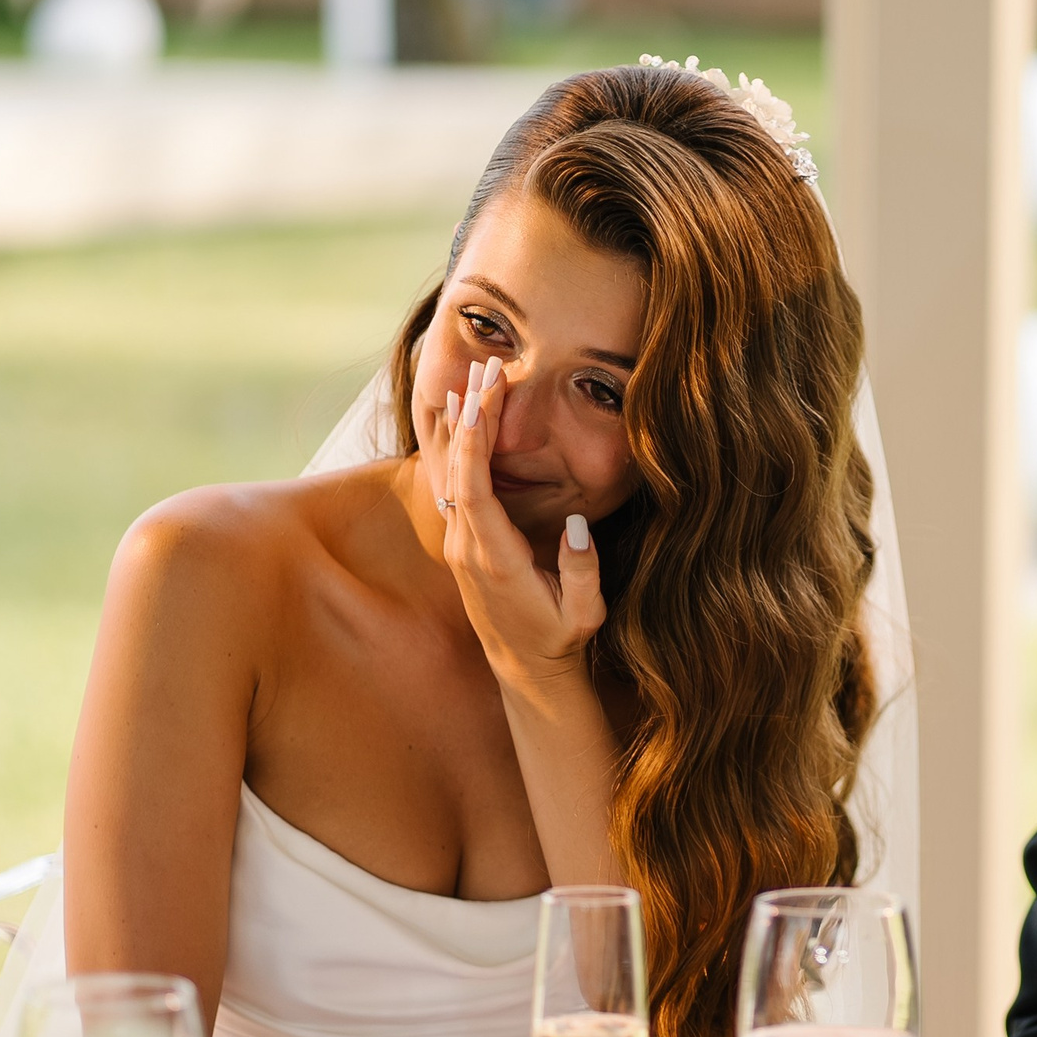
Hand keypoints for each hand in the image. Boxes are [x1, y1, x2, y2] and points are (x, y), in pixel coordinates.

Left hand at [431, 356, 605, 692]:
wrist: (525, 668)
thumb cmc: (561, 639)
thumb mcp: (584, 614)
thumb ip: (582, 570)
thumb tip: (577, 522)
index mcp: (496, 560)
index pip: (476, 490)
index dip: (476, 443)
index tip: (484, 400)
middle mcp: (468, 548)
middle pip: (459, 470)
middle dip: (473, 416)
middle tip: (489, 369)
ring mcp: (459, 545)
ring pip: (451, 473)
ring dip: (462, 425)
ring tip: (469, 378)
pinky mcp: (462, 542)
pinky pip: (453, 484)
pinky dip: (457, 446)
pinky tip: (458, 418)